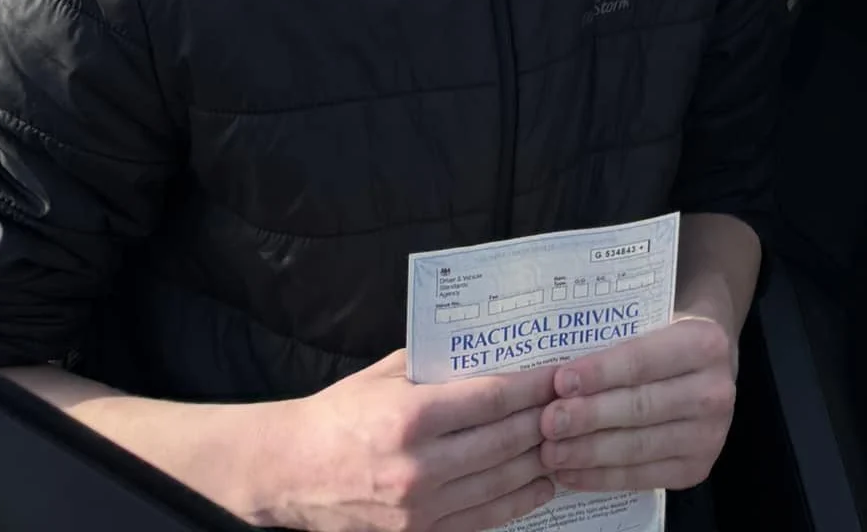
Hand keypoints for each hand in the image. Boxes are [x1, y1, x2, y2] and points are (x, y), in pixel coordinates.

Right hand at [262, 347, 559, 531]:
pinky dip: (517, 502)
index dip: (535, 386)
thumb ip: (441, 364)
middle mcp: (419, 468)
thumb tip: (494, 351)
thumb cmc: (340, 414)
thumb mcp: (388, 374)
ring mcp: (419, 510)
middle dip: (546, 420)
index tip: (562, 373)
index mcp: (411, 417)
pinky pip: (482, 520)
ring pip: (501, 484)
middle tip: (576, 403)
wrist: (290, 473)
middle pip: (505, 442)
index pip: (494, 398)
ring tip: (569, 441)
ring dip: (541, 462)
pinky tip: (540, 484)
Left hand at [537, 313, 736, 494]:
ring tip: (551, 452)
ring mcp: (711, 435)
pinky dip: (602, 477)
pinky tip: (572, 473)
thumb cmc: (667, 335)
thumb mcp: (654, 320)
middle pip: (640, 407)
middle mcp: (716, 391)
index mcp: (706, 343)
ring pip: (638, 447)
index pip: (642, 361)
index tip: (560, 382)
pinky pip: (642, 477)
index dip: (599, 373)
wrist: (711, 362)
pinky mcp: (698, 469)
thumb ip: (617, 340)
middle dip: (588, 417)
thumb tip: (559, 374)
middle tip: (547, 422)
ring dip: (588, 452)